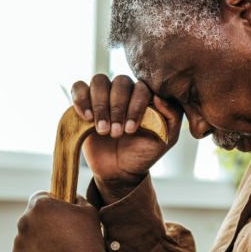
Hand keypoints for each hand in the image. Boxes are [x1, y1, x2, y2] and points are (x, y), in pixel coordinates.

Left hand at [11, 192, 105, 251]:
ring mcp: (19, 243)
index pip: (40, 197)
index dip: (51, 204)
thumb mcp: (89, 212)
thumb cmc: (88, 242)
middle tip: (61, 236)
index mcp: (40, 206)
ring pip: (28, 238)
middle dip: (44, 224)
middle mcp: (25, 222)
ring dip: (39, 242)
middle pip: (32, 218)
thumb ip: (77, 200)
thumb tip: (73, 198)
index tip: (58, 213)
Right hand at [71, 74, 182, 200]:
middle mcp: (124, 91)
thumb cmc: (143, 152)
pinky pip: (79, 87)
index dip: (135, 106)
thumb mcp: (165, 138)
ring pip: (99, 81)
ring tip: (102, 130)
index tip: (131, 130)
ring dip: (100, 106)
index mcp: (144, 96)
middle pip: (120, 82)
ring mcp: (103, 95)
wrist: (119, 170)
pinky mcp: (84, 102)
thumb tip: (158, 97)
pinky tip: (86, 118)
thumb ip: (171, 117)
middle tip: (116, 133)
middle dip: (117, 109)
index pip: (141, 87)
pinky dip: (81, 99)